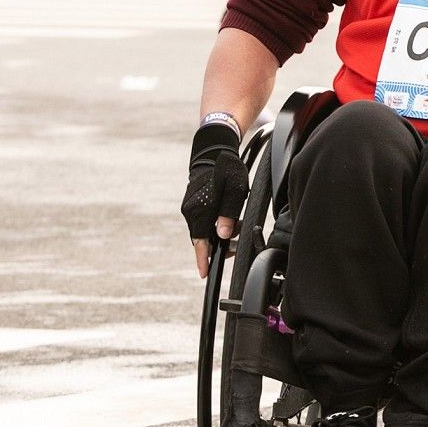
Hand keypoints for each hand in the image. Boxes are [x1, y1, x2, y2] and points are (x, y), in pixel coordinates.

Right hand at [182, 122, 249, 278]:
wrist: (213, 153)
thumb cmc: (227, 170)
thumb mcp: (235, 191)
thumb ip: (229, 214)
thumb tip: (223, 235)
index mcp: (200, 209)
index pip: (200, 241)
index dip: (203, 259)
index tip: (204, 273)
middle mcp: (191, 211)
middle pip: (203, 239)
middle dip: (219, 246)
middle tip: (235, 245)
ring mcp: (190, 208)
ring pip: (204, 231)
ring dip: (220, 235)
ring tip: (237, 227)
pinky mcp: (192, 205)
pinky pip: (203, 223)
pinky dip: (216, 226)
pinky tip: (230, 222)